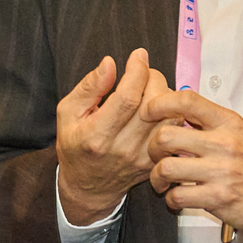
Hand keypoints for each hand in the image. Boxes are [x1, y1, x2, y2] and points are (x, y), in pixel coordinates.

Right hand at [56, 49, 170, 225]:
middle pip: (153, 104)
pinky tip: (156, 108)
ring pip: (170, 116)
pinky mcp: (156, 161)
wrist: (88, 187)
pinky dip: (170, 112)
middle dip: (152, 78)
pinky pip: (175, 130)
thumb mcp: (67, 113)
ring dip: (164, 95)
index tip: (138, 55)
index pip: (127, 98)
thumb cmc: (75, 146)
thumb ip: (88, 87)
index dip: (137, 71)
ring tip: (148, 90)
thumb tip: (109, 64)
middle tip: (142, 72)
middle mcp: (123, 148)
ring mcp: (143, 157)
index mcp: (97, 135)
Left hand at [139, 87, 242, 239]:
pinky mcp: (218, 198)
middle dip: (152, 149)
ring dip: (157, 177)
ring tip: (163, 181)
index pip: (187, 101)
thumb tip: (177, 110)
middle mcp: (224, 144)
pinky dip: (171, 199)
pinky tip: (178, 198)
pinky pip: (177, 196)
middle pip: (166, 136)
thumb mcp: (241, 133)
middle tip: (156, 157)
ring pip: (166, 168)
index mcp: (228, 123)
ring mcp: (221, 172)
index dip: (159, 104)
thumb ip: (212, 122)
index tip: (148, 112)